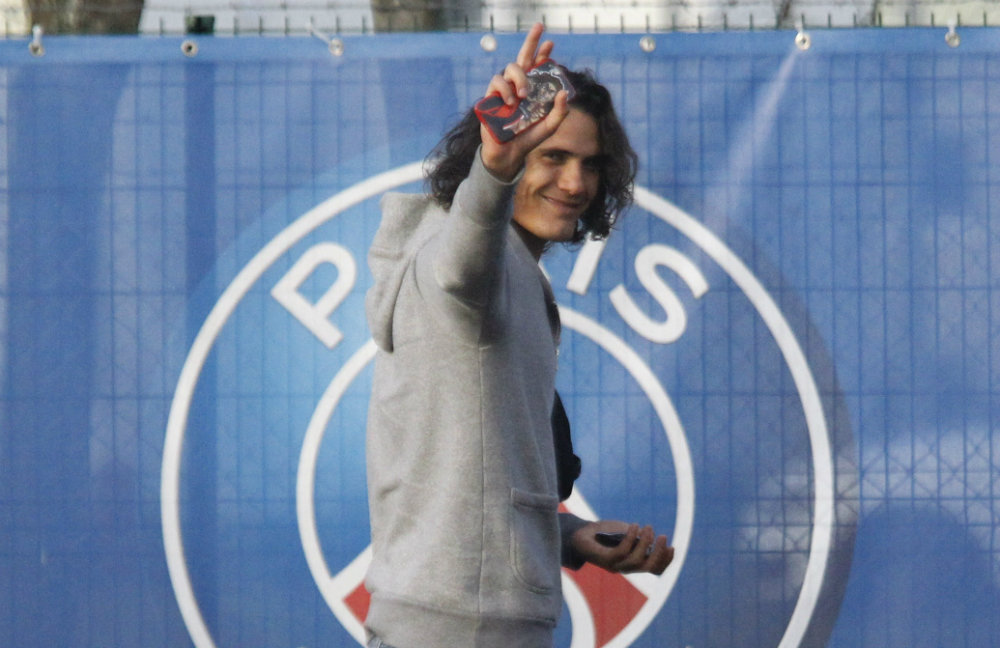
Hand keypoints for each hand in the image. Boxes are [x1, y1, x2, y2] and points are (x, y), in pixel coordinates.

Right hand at [480, 23, 569, 180]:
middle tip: (539, 28)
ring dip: (520, 77)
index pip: (537, 66)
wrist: (508, 154)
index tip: (550, 44)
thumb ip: (559, 112)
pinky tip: (511, 103)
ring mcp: (504, 90)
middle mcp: (517, 86)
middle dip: (531, 41)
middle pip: (522, 57)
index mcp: (532, 89)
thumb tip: (565, 93)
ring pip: (510, 69)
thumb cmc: (528, 138)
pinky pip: (497, 82)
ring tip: (524, 95)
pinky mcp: (491, 97)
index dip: (542, 53)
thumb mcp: (549, 127)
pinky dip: (505, 90)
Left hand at [571, 520, 674, 574]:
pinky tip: (634, 526)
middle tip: (663, 536)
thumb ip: (637, 536)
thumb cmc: (602, 533)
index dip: (665, 561)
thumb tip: (650, 535)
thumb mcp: (623, 533)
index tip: (672, 547)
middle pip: (648, 567)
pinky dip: (630, 538)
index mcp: (631, 564)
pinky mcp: (604, 559)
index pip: (653, 570)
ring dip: (645, 543)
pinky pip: (621, 551)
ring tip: (648, 527)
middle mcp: (624, 568)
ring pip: (636, 560)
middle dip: (659, 553)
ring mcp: (614, 565)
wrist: (578, 533)